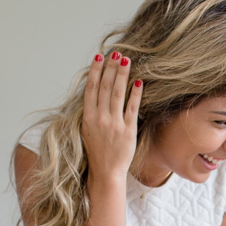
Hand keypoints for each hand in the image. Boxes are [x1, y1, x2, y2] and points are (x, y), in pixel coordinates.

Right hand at [81, 51, 142, 179]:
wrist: (106, 172)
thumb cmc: (96, 152)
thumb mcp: (87, 130)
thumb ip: (91, 112)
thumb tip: (96, 94)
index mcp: (88, 117)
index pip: (92, 88)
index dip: (96, 71)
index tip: (100, 57)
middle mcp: (100, 118)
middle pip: (106, 87)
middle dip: (111, 68)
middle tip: (116, 52)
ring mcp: (114, 124)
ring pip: (118, 94)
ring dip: (122, 75)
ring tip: (126, 60)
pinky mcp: (128, 131)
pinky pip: (132, 108)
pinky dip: (135, 94)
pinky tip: (139, 82)